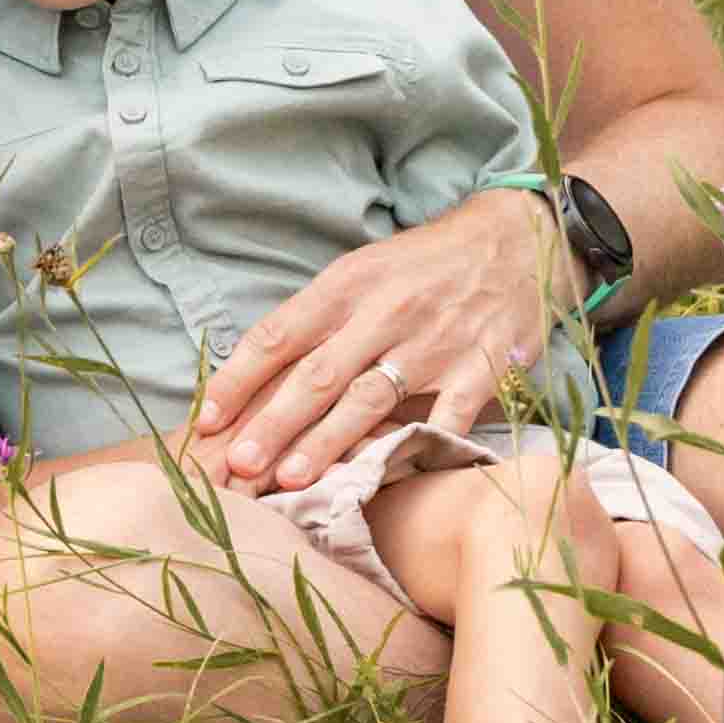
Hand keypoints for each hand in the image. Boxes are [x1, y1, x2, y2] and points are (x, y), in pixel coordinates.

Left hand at [192, 197, 572, 492]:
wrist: (517, 241)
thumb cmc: (426, 265)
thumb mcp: (366, 271)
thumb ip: (320, 320)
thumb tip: (255, 378)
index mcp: (348, 284)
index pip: (280, 333)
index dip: (238, 378)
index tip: (206, 419)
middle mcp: (386, 311)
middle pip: (319, 374)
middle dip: (274, 422)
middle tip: (238, 465)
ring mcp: (435, 343)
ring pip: (370, 399)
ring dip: (327, 442)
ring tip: (291, 480)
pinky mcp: (481, 368)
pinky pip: (446, 417)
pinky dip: (418, 449)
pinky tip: (388, 479)